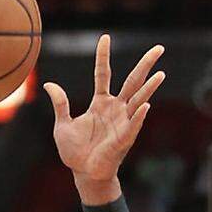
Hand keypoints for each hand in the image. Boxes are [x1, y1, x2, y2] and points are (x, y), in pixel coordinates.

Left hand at [44, 35, 164, 199]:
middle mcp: (115, 108)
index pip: (104, 73)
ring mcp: (122, 121)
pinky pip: (133, 124)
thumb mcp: (63, 125)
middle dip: (145, 64)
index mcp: (100, 103)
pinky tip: (146, 105)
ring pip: (139, 99)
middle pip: (132, 81)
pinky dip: (139, 115)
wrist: (83, 174)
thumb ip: (60, 104)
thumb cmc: (75, 152)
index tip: (105, 37)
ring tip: (161, 73)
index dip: (103, 56)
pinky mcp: (124, 137)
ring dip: (149, 87)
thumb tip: (50, 84)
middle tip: (159, 48)